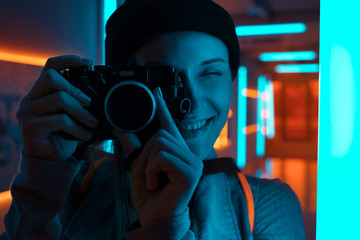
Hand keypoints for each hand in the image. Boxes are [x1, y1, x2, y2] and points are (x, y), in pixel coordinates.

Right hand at [16, 55, 98, 161]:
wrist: (50, 161)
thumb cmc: (61, 136)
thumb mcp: (71, 115)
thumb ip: (76, 102)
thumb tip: (96, 95)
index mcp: (40, 93)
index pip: (49, 66)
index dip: (68, 60)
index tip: (88, 62)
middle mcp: (30, 99)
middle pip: (51, 78)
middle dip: (75, 90)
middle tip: (89, 104)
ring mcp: (28, 112)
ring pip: (58, 98)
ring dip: (81, 112)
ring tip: (92, 123)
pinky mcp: (30, 127)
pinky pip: (60, 120)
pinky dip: (77, 127)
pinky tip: (85, 135)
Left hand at [113, 87, 202, 225]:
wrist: (154, 219)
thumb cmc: (150, 197)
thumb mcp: (138, 168)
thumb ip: (133, 147)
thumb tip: (120, 127)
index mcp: (177, 153)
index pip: (170, 125)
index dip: (163, 108)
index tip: (156, 91)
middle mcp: (189, 155)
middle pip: (160, 134)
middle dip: (144, 154)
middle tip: (145, 174)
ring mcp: (192, 163)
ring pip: (160, 144)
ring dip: (147, 164)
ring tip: (151, 180)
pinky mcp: (190, 172)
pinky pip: (161, 157)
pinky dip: (151, 171)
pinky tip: (156, 184)